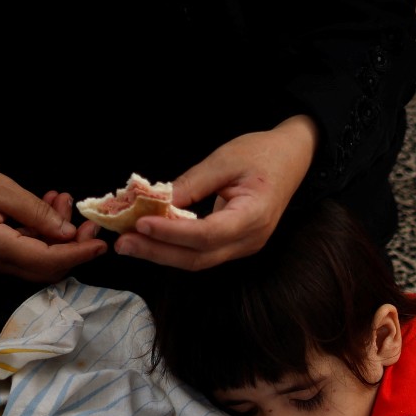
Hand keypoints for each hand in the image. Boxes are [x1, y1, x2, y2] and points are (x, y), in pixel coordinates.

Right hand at [0, 167, 106, 282]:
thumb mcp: (2, 189)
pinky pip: (26, 254)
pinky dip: (42, 235)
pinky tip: (48, 208)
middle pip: (45, 268)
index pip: (45, 261)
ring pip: (38, 261)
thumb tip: (68, 233)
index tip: (100, 244)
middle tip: (89, 224)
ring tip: (63, 202)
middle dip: (73, 248)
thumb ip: (36, 212)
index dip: (76, 254)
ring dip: (57, 237)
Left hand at [117, 114, 318, 270]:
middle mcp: (250, 240)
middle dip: (158, 253)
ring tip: (129, 244)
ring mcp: (243, 246)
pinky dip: (174, 247)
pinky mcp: (234, 244)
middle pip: (198, 258)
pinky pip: (201, 252)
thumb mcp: (225, 160)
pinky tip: (151, 239)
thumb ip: (191, 184)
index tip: (140, 224)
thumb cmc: (262, 154)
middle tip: (123, 243)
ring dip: (162, 254)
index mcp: (254, 216)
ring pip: (197, 260)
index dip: (172, 233)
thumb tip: (155, 202)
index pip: (207, 234)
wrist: (291, 159)